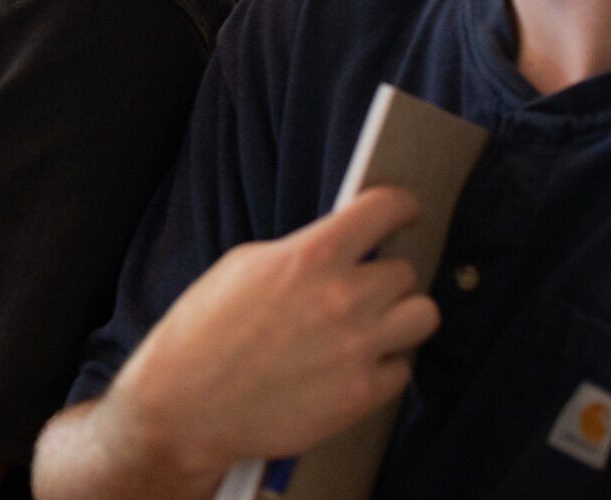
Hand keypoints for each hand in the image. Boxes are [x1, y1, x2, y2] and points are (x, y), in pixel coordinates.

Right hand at [99, 187, 440, 477]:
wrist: (187, 403)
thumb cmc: (204, 330)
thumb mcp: (244, 265)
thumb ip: (302, 252)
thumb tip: (341, 247)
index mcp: (311, 255)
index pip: (387, 208)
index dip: (401, 206)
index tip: (403, 212)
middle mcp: (344, 297)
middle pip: (407, 272)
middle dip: (384, 278)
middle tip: (359, 290)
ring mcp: (358, 348)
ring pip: (423, 316)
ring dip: (399, 318)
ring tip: (371, 326)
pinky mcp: (362, 394)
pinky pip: (403, 368)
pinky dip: (382, 366)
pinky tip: (349, 366)